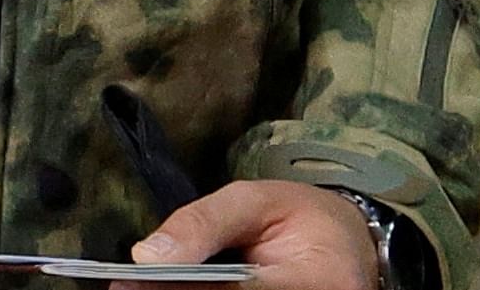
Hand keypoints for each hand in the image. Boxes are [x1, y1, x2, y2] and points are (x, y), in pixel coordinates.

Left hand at [132, 179, 380, 289]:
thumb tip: (146, 255)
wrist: (350, 244)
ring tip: (141, 287)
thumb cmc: (302, 216)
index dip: (183, 288)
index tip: (135, 280)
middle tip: (129, 286)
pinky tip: (174, 289)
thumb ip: (202, 224)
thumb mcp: (253, 199)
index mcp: (318, 280)